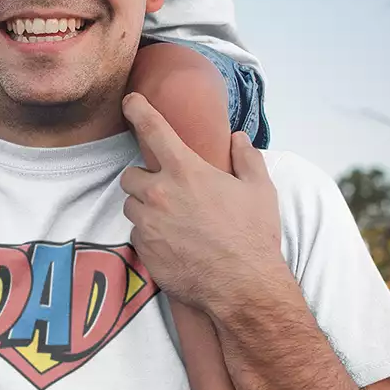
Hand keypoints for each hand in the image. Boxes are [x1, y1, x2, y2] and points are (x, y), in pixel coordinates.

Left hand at [119, 93, 286, 315]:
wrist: (242, 287)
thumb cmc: (253, 236)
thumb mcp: (260, 190)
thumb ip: (246, 158)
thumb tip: (238, 138)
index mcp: (185, 170)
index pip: (152, 128)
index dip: (138, 110)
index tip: (130, 102)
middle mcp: (159, 193)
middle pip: (131, 174)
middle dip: (145, 179)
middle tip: (168, 191)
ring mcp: (148, 223)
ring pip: (132, 205)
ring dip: (146, 207)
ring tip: (173, 220)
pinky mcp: (143, 250)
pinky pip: (137, 235)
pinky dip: (149, 235)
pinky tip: (173, 244)